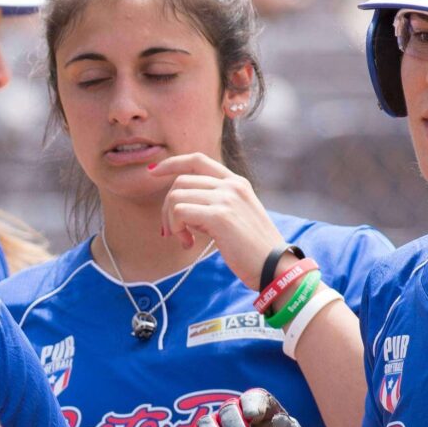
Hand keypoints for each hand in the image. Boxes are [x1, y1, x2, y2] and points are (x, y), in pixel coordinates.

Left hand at [149, 154, 283, 287]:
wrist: (274, 266)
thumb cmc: (254, 248)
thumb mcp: (238, 215)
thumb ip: (215, 203)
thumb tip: (182, 206)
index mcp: (236, 182)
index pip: (197, 160)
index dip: (172, 163)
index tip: (153, 171)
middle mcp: (231, 185)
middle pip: (180, 181)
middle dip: (167, 207)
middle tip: (171, 231)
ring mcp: (226, 198)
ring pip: (176, 196)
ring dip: (170, 221)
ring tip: (183, 238)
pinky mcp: (219, 216)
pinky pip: (179, 211)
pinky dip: (176, 228)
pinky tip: (188, 243)